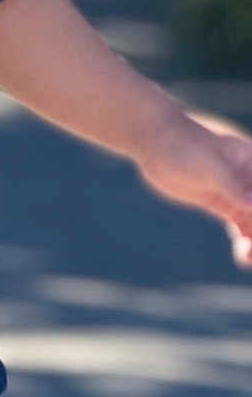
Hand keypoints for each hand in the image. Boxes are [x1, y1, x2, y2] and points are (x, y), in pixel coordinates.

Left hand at [136, 106, 251, 269]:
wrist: (154, 139)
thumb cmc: (184, 143)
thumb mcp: (210, 163)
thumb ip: (232, 184)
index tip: (251, 224)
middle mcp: (250, 179)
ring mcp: (237, 192)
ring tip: (247, 258)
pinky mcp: (220, 202)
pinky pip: (241, 226)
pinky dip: (245, 242)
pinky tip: (244, 257)